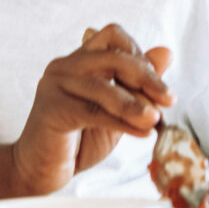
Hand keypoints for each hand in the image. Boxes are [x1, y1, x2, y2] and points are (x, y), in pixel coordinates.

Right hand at [12, 23, 172, 195]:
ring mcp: (55, 85)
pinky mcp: (51, 109)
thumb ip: (137, 83)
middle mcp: (64, 65)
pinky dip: (123, 123)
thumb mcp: (116, 110)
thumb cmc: (78, 140)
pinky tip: (143, 133)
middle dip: (145, 77)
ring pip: (103, 87)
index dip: (139, 55)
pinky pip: (94, 113)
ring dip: (135, 103)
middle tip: (168, 99)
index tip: (160, 84)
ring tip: (155, 119)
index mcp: (79, 59)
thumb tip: (167, 52)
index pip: (113, 36)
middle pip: (112, 55)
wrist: (39, 172)